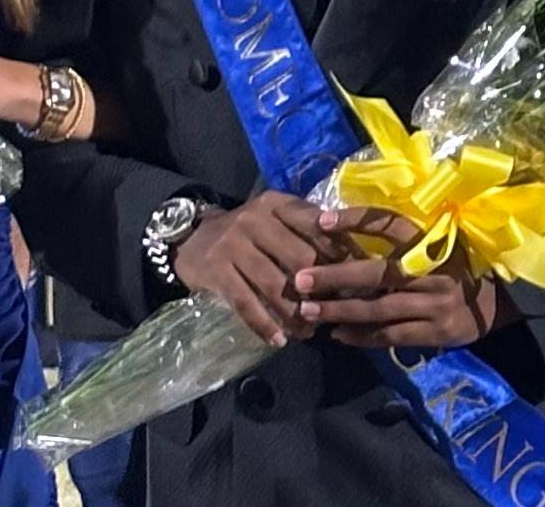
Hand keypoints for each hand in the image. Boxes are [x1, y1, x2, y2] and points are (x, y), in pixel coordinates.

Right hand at [173, 191, 346, 347]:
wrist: (191, 236)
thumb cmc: (247, 232)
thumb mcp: (275, 218)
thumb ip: (308, 229)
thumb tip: (353, 258)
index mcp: (276, 204)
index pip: (315, 225)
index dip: (339, 252)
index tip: (354, 277)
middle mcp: (254, 219)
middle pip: (298, 259)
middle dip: (319, 289)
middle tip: (331, 311)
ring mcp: (232, 244)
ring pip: (273, 285)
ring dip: (294, 314)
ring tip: (308, 332)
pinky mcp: (215, 270)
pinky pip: (245, 303)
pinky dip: (264, 325)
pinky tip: (278, 340)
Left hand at [293, 208, 520, 349]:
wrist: (499, 301)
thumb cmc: (456, 265)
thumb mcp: (437, 241)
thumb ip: (401, 238)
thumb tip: (346, 229)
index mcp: (431, 240)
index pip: (389, 224)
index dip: (356, 220)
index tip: (321, 220)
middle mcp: (431, 271)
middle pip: (376, 272)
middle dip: (334, 276)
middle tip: (299, 279)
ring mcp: (433, 304)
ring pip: (378, 309)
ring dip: (340, 310)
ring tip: (308, 310)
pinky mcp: (434, 332)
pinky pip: (391, 336)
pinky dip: (362, 336)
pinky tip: (338, 335)